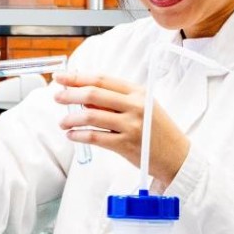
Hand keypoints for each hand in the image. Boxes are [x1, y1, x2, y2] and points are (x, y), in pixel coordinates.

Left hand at [52, 72, 190, 186]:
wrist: (177, 156)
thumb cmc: (157, 130)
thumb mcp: (144, 106)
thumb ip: (118, 99)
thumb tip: (84, 95)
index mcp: (138, 92)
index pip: (102, 80)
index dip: (78, 77)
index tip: (61, 77)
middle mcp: (135, 106)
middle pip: (94, 95)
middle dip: (70, 94)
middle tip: (56, 97)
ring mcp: (131, 125)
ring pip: (91, 116)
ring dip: (71, 118)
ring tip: (62, 122)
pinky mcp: (126, 144)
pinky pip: (95, 137)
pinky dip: (79, 135)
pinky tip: (71, 135)